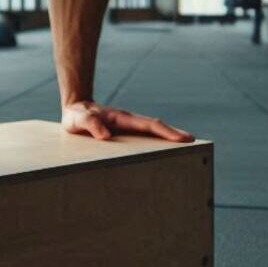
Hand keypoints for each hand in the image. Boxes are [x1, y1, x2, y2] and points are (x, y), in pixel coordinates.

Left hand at [61, 100, 193, 142]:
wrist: (75, 109)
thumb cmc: (78, 115)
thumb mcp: (79, 119)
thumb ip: (90, 124)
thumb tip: (105, 135)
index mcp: (123, 118)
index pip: (149, 125)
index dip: (166, 132)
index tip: (182, 138)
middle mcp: (129, 122)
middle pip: (156, 128)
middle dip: (174, 135)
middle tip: (193, 143)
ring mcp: (129, 129)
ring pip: (152, 134)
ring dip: (167, 141)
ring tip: (185, 152)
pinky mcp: (125, 136)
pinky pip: (144, 141)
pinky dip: (156, 146)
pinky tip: (162, 157)